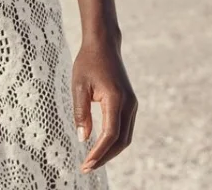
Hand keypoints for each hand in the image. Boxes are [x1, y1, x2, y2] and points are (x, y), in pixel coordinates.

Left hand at [72, 35, 136, 173]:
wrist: (103, 44)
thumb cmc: (88, 62)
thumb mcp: (79, 85)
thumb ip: (81, 113)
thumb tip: (83, 139)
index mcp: (115, 98)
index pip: (110, 134)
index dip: (99, 153)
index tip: (86, 164)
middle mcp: (128, 104)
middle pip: (121, 141)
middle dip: (105, 157)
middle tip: (87, 167)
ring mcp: (132, 104)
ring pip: (126, 137)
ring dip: (111, 151)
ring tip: (93, 160)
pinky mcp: (130, 103)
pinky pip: (125, 128)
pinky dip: (115, 141)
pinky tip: (101, 146)